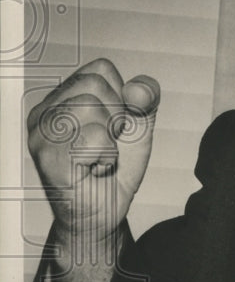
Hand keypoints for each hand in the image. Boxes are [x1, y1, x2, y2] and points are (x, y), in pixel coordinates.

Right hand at [27, 59, 159, 281]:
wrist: (104, 212)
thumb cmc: (115, 168)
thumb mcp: (138, 125)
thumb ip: (145, 98)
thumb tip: (138, 88)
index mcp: (63, 97)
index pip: (100, 68)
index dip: (122, 96)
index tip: (116, 125)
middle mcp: (45, 110)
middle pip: (94, 83)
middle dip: (116, 115)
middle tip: (107, 144)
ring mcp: (42, 132)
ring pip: (90, 106)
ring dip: (110, 138)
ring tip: (99, 157)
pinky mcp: (47, 155)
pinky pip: (91, 137)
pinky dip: (106, 155)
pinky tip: (94, 169)